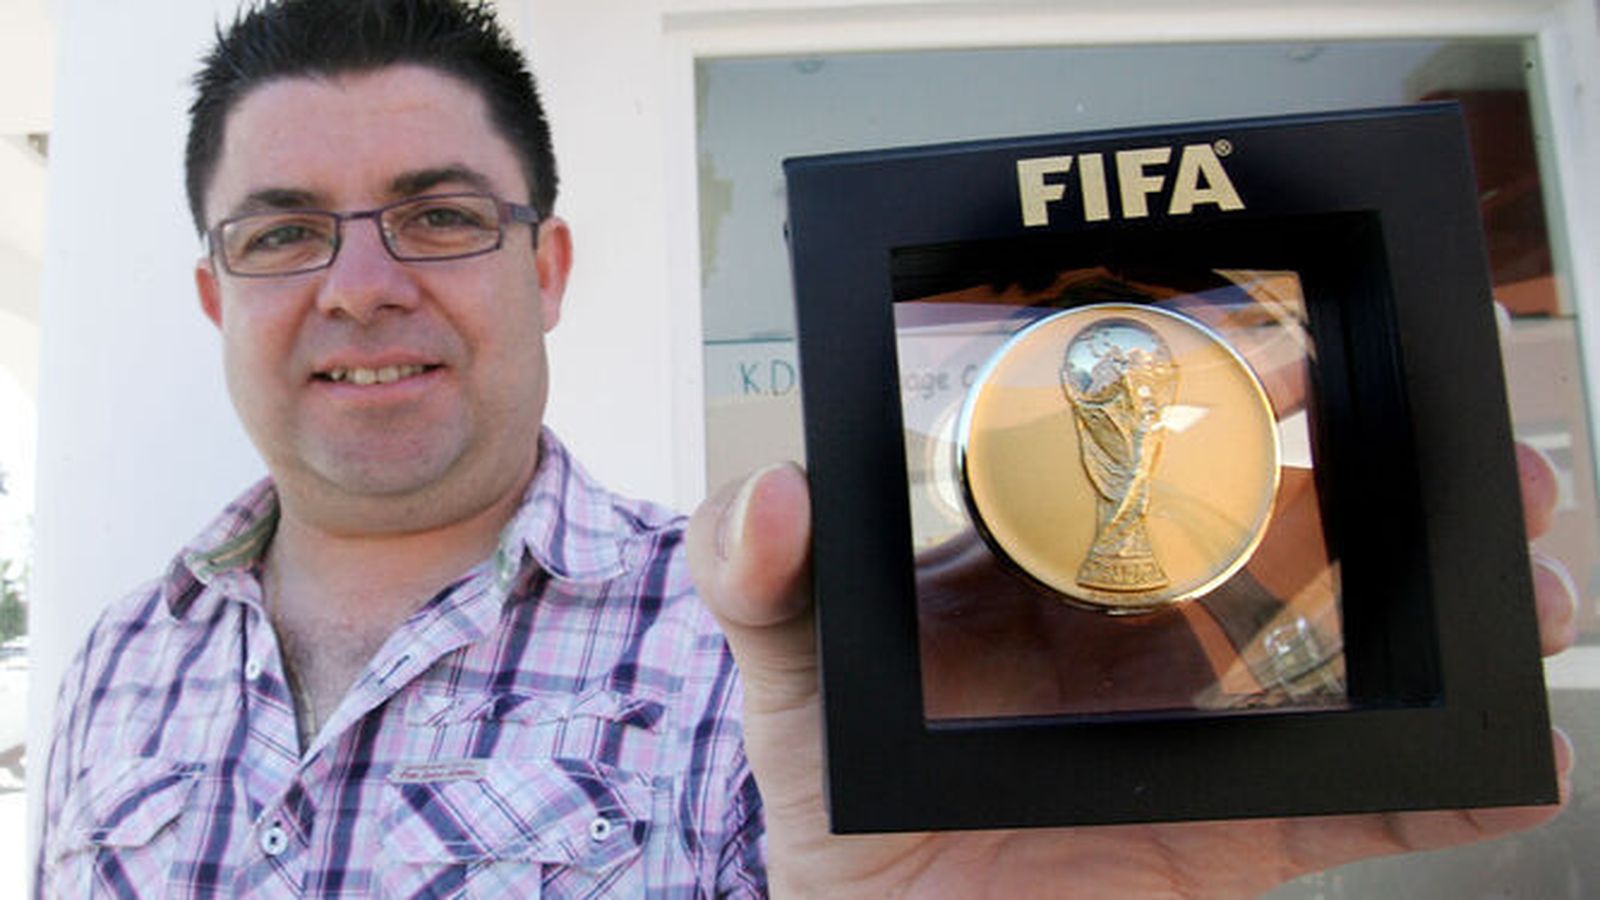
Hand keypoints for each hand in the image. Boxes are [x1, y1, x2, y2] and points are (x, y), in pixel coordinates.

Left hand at [687, 452, 1576, 897]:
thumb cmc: (834, 793)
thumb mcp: (787, 670)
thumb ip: (762, 577)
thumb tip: (778, 495)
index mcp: (1040, 563)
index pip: (1147, 460)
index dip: (1231, 404)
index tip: (1298, 358)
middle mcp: (1133, 629)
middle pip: (1282, 538)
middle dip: (1391, 491)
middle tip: (1479, 458)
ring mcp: (1197, 727)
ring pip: (1343, 650)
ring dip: (1450, 611)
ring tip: (1530, 583)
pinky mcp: (1232, 827)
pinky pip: (1355, 800)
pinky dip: (1442, 784)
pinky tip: (1515, 758)